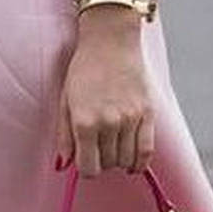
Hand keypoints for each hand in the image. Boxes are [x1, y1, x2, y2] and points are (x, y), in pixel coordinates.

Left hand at [55, 22, 155, 176]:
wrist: (111, 42)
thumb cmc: (84, 69)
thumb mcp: (65, 101)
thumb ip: (65, 135)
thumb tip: (66, 164)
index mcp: (85, 122)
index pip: (88, 168)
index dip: (86, 169)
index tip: (86, 162)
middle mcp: (109, 123)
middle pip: (108, 165)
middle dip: (102, 161)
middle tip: (98, 148)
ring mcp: (131, 119)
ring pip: (127, 160)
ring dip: (119, 160)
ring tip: (114, 149)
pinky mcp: (148, 114)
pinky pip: (147, 150)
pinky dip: (141, 163)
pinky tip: (134, 164)